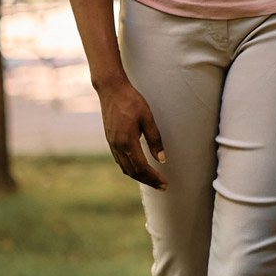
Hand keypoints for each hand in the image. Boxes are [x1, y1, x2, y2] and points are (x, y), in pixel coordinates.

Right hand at [94, 74, 166, 189]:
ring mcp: (112, 144)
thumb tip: (161, 159)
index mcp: (127, 142)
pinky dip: (130, 168)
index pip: (142, 167)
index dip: (154, 178)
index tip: (165, 184)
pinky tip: (139, 167)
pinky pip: (120, 161)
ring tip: (153, 179)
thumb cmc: (131, 101)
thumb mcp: (148, 117)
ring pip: (125, 168)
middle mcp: (117, 146)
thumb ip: (154, 139)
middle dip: (148, 181)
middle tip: (162, 186)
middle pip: (133, 172)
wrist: (111, 90)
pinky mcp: (110, 140)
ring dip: (139, 176)